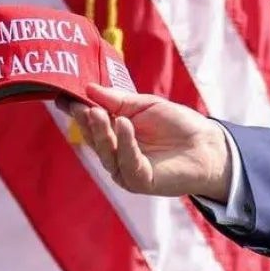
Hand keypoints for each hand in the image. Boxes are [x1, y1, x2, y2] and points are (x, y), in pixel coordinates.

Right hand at [57, 83, 231, 201]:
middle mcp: (116, 154)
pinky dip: (125, 143)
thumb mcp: (145, 105)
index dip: (77, 111)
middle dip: (85, 121)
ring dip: (101, 132)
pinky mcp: (140, 181)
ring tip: (96, 112)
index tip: (63, 97)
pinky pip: (128, 162)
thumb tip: (88, 88)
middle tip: (78, 104)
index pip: (91, 123)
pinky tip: (123, 124)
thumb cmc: (177, 123)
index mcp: (115, 135)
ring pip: (107, 152)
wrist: (206, 144)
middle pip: (95, 139)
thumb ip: (118, 100)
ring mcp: (126, 170)